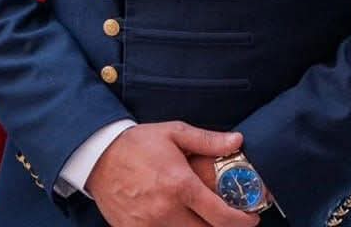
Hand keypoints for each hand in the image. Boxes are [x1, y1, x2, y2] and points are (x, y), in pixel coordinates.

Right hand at [85, 121, 260, 226]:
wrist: (99, 156)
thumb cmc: (139, 143)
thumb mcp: (174, 133)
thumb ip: (207, 140)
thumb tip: (236, 140)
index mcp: (181, 185)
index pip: (220, 216)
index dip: (242, 222)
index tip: (251, 220)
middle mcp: (167, 211)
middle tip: (227, 219)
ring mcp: (150, 226)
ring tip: (203, 218)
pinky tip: (180, 221)